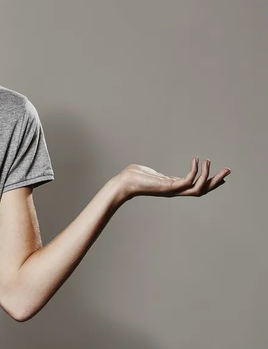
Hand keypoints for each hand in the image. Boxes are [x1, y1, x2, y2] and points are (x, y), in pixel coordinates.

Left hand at [108, 157, 230, 199]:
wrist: (123, 183)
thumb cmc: (133, 177)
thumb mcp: (149, 174)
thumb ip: (156, 174)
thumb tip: (151, 172)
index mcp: (173, 187)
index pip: (196, 188)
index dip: (209, 182)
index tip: (221, 176)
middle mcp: (176, 190)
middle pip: (202, 190)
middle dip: (216, 181)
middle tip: (228, 171)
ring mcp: (173, 190)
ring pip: (199, 188)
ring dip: (208, 175)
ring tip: (210, 161)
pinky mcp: (169, 187)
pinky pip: (188, 180)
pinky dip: (195, 170)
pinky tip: (195, 159)